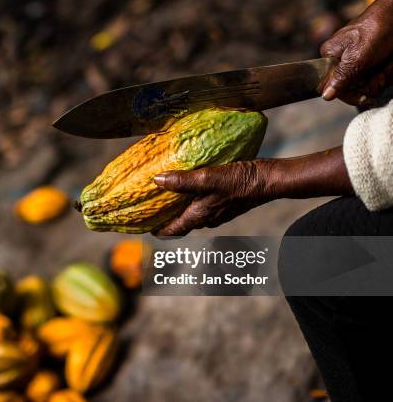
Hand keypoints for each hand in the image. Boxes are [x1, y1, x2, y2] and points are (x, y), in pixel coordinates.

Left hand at [153, 147, 352, 236]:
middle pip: (180, 224)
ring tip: (164, 195)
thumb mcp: (208, 178)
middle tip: (148, 208)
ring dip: (177, 208)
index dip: (155, 230)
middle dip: (164, 218)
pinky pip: (201, 206)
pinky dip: (190, 200)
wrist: (269, 180)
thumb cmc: (239, 181)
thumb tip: (156, 180)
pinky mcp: (224, 204)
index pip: (172, 231)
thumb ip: (182, 181)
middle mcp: (207, 218)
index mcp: (199, 216)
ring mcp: (217, 213)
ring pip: (191, 214)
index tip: (140, 225)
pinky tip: (188, 186)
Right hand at [320, 0, 392, 105]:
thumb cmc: (376, 28)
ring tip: (386, 64)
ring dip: (381, 77)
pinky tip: (389, 63)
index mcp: (330, 57)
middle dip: (369, 84)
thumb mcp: (357, 56)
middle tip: (379, 75)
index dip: (348, 93)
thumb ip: (341, 77)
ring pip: (368, 84)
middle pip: (351, 87)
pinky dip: (387, 72)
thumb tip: (325, 95)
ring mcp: (358, 62)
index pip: (331, 86)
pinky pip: (379, 77)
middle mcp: (342, 61)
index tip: (362, 96)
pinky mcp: (373, 62)